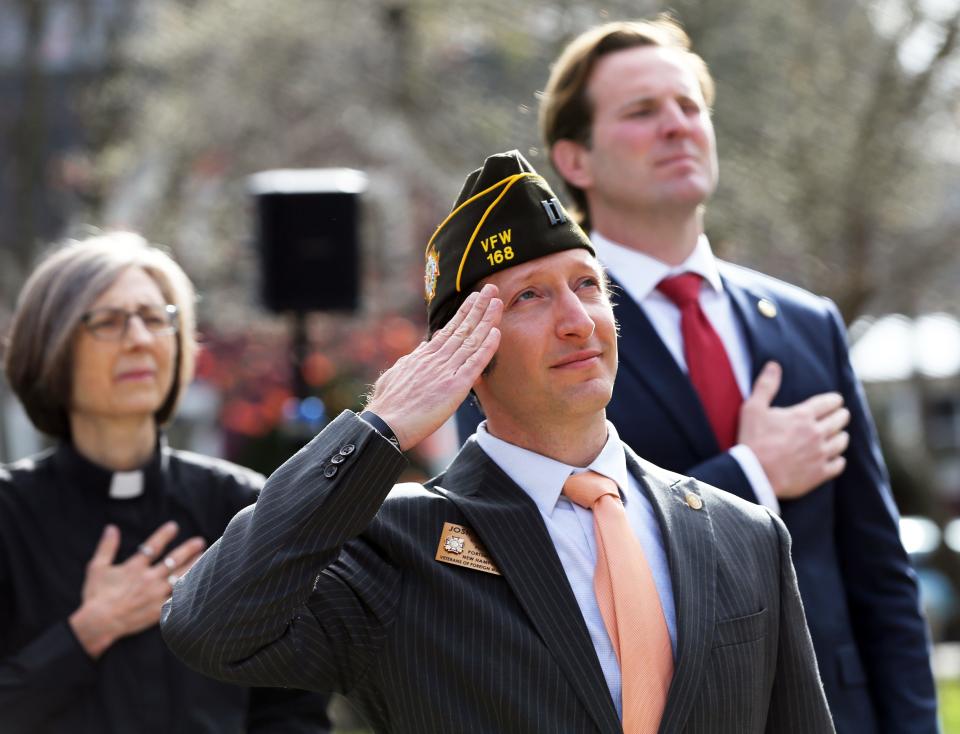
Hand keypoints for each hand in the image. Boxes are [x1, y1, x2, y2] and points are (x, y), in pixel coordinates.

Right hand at [68, 521, 205, 657]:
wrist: (99, 623)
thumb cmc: (96, 596)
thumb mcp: (97, 567)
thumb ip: (107, 547)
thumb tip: (111, 527)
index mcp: (135, 567)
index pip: (153, 546)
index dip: (164, 535)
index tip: (174, 526)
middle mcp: (149, 578)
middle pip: (173, 560)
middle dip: (188, 549)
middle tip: (200, 541)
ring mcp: (156, 594)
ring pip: (180, 577)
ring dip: (193, 566)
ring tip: (205, 558)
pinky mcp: (159, 609)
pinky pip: (178, 598)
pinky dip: (189, 590)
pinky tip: (199, 585)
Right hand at [365, 283, 501, 449]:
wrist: (384, 424)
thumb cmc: (387, 405)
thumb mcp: (397, 374)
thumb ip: (412, 360)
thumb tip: (420, 348)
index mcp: (423, 356)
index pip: (448, 329)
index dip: (463, 313)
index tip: (474, 298)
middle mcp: (436, 359)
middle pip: (462, 328)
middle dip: (478, 307)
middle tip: (491, 288)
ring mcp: (446, 371)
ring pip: (471, 341)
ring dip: (486, 320)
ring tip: (498, 302)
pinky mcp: (454, 387)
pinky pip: (474, 364)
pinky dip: (486, 348)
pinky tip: (496, 333)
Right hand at [738, 361, 850, 499]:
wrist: (753, 474)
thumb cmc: (752, 440)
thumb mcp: (753, 408)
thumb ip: (766, 386)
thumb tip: (774, 365)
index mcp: (802, 416)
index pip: (829, 402)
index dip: (834, 400)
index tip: (836, 400)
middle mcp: (816, 433)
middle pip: (840, 420)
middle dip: (841, 415)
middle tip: (840, 415)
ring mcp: (820, 454)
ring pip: (842, 442)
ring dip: (841, 436)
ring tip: (838, 435)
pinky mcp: (819, 473)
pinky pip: (839, 464)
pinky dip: (838, 460)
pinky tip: (834, 458)